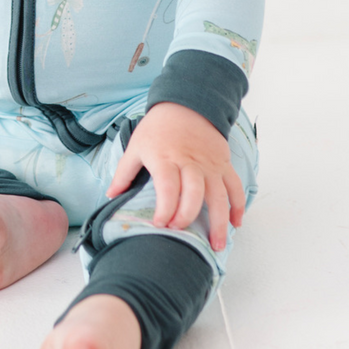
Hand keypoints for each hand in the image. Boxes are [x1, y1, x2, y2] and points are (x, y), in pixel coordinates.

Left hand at [107, 101, 244, 251]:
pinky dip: (238, 205)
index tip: (159, 224)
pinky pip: (235, 186)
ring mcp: (209, 164)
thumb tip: (111, 195)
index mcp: (165, 158)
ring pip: (218, 195)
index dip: (165, 209)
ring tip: (216, 244)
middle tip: (179, 232)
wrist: (186, 104)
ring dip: (219, 222)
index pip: (168, 188)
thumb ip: (124, 172)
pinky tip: (236, 223)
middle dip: (187, 217)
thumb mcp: (136, 146)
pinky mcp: (223, 163)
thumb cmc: (158, 127)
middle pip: (194, 194)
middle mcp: (190, 162)